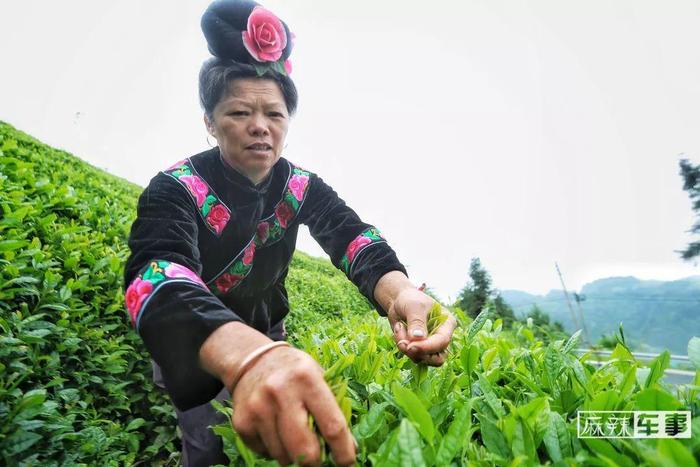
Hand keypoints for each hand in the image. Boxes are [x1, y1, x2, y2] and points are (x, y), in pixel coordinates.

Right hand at [230, 346, 355, 465]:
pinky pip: (265, 453)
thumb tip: (348, 447)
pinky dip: (275, 450)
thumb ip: (333, 409)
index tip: (348, 462)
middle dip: (316, 462)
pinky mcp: (242, 422)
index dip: (343, 451)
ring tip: (295, 437)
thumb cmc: (295, 372)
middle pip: (305, 450)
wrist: (253, 360)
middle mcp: (281, 392)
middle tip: (319, 458)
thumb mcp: (318, 377)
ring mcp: (258, 408)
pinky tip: (276, 431)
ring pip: (283, 456)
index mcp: (307, 379)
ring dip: (293, 456)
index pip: (332, 426)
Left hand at [387, 288, 457, 365]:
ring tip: (399, 328)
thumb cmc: (410, 299)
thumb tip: (418, 338)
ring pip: (422, 358)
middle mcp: (441, 337)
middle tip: (402, 343)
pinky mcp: (419, 349)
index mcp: (447, 324)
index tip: (410, 346)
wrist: (399, 301)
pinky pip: (411, 355)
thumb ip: (416, 322)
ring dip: (406, 348)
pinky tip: (399, 330)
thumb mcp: (414, 306)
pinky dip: (402, 345)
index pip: (442, 341)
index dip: (427, 347)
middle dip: (419, 353)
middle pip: (438, 358)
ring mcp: (430, 345)